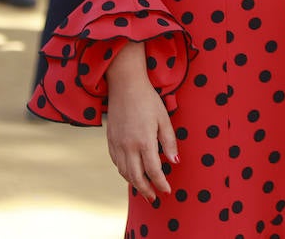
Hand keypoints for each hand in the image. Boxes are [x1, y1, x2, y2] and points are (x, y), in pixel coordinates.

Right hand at [105, 46, 176, 202]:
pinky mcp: (110, 140)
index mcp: (144, 141)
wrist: (124, 85)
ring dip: (135, 184)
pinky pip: (117, 162)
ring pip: (124, 172)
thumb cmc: (148, 100)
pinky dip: (124, 172)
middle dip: (146, 190)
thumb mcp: (164, 118)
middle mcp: (128, 146)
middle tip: (154, 198)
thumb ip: (169, 141)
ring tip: (144, 189)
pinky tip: (131, 173)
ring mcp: (117, 144)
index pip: (153, 171)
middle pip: (136, 177)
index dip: (161, 183)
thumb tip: (175, 161)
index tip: (167, 191)